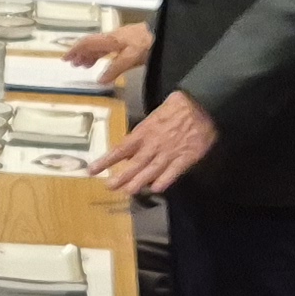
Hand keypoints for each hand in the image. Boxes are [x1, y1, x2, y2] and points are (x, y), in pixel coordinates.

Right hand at [63, 21, 154, 77]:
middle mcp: (113, 37)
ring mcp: (122, 39)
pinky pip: (110, 48)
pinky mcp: (130, 42)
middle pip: (92, 44)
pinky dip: (103, 55)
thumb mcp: (131, 57)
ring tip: (85, 65)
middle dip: (81, 54)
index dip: (75, 50)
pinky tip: (105, 62)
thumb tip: (99, 80)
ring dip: (91, 55)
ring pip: (101, 46)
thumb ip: (115, 68)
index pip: (87, 43)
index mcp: (111, 40)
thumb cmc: (148, 43)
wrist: (167, 33)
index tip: (64, 59)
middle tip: (73, 65)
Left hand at [92, 89, 217, 193]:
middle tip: (109, 187)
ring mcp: (169, 152)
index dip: (106, 161)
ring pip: (151, 171)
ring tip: (127, 192)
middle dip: (121, 177)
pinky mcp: (186, 158)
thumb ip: (144, 130)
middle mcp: (153, 145)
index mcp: (144, 132)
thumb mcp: (155, 114)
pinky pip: (173, 172)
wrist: (202, 103)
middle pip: (134, 164)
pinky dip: (165, 180)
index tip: (92, 170)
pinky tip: (156, 189)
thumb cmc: (178, 105)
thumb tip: (133, 143)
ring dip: (138, 182)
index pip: (121, 149)